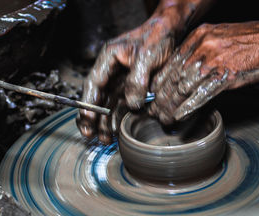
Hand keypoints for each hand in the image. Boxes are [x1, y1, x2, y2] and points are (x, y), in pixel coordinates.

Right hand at [76, 17, 176, 143]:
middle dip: (92, 117)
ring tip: (103, 140)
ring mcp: (122, 79)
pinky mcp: (133, 86)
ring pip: (108, 104)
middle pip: (97, 97)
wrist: (171, 31)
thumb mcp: (147, 56)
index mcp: (109, 58)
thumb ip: (137, 80)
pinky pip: (122, 104)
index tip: (87, 118)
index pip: (94, 83)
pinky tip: (116, 130)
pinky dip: (118, 117)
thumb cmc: (157, 37)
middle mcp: (112, 70)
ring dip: (105, 121)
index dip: (89, 102)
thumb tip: (132, 104)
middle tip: (90, 135)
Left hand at [148, 22, 258, 123]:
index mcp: (197, 38)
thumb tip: (188, 70)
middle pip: (173, 77)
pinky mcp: (224, 76)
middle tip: (154, 112)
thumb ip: (201, 51)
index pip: (170, 64)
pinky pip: (201, 95)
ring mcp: (212, 62)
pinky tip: (179, 116)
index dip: (159, 82)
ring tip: (163, 118)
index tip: (154, 95)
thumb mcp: (219, 37)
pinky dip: (188, 107)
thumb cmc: (250, 39)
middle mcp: (200, 49)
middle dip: (161, 98)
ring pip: (183, 88)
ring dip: (171, 106)